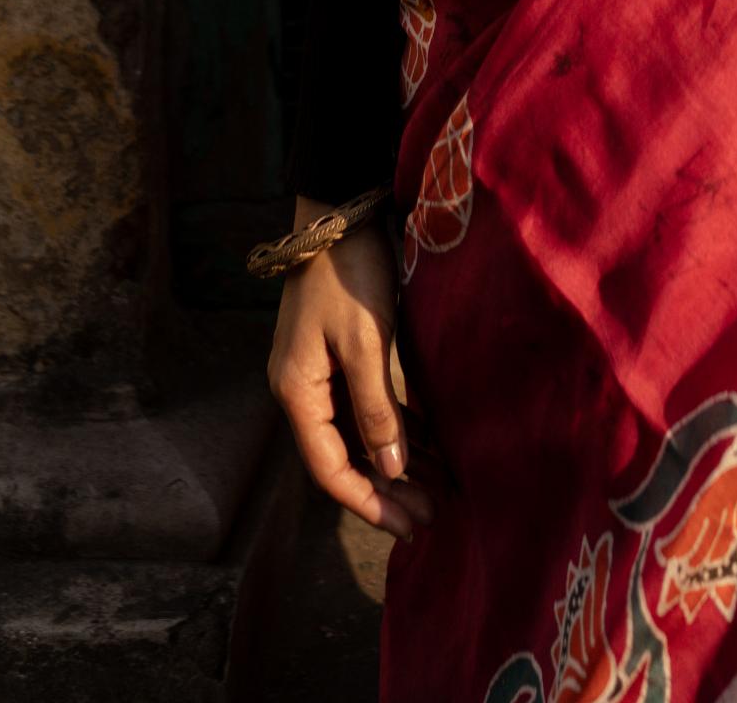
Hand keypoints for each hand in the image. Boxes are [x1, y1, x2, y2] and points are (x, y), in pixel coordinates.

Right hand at [266, 203, 435, 541]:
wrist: (340, 210)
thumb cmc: (350, 274)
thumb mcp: (366, 340)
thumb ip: (376, 405)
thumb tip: (388, 468)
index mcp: (297, 392)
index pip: (329, 468)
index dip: (368, 502)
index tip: (407, 525)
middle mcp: (303, 390)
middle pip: (345, 456)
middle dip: (387, 489)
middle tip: (432, 515)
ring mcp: (320, 373)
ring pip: (359, 434)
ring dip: (396, 461)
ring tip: (439, 488)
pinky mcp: (340, 355)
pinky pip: (367, 406)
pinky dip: (396, 427)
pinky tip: (430, 444)